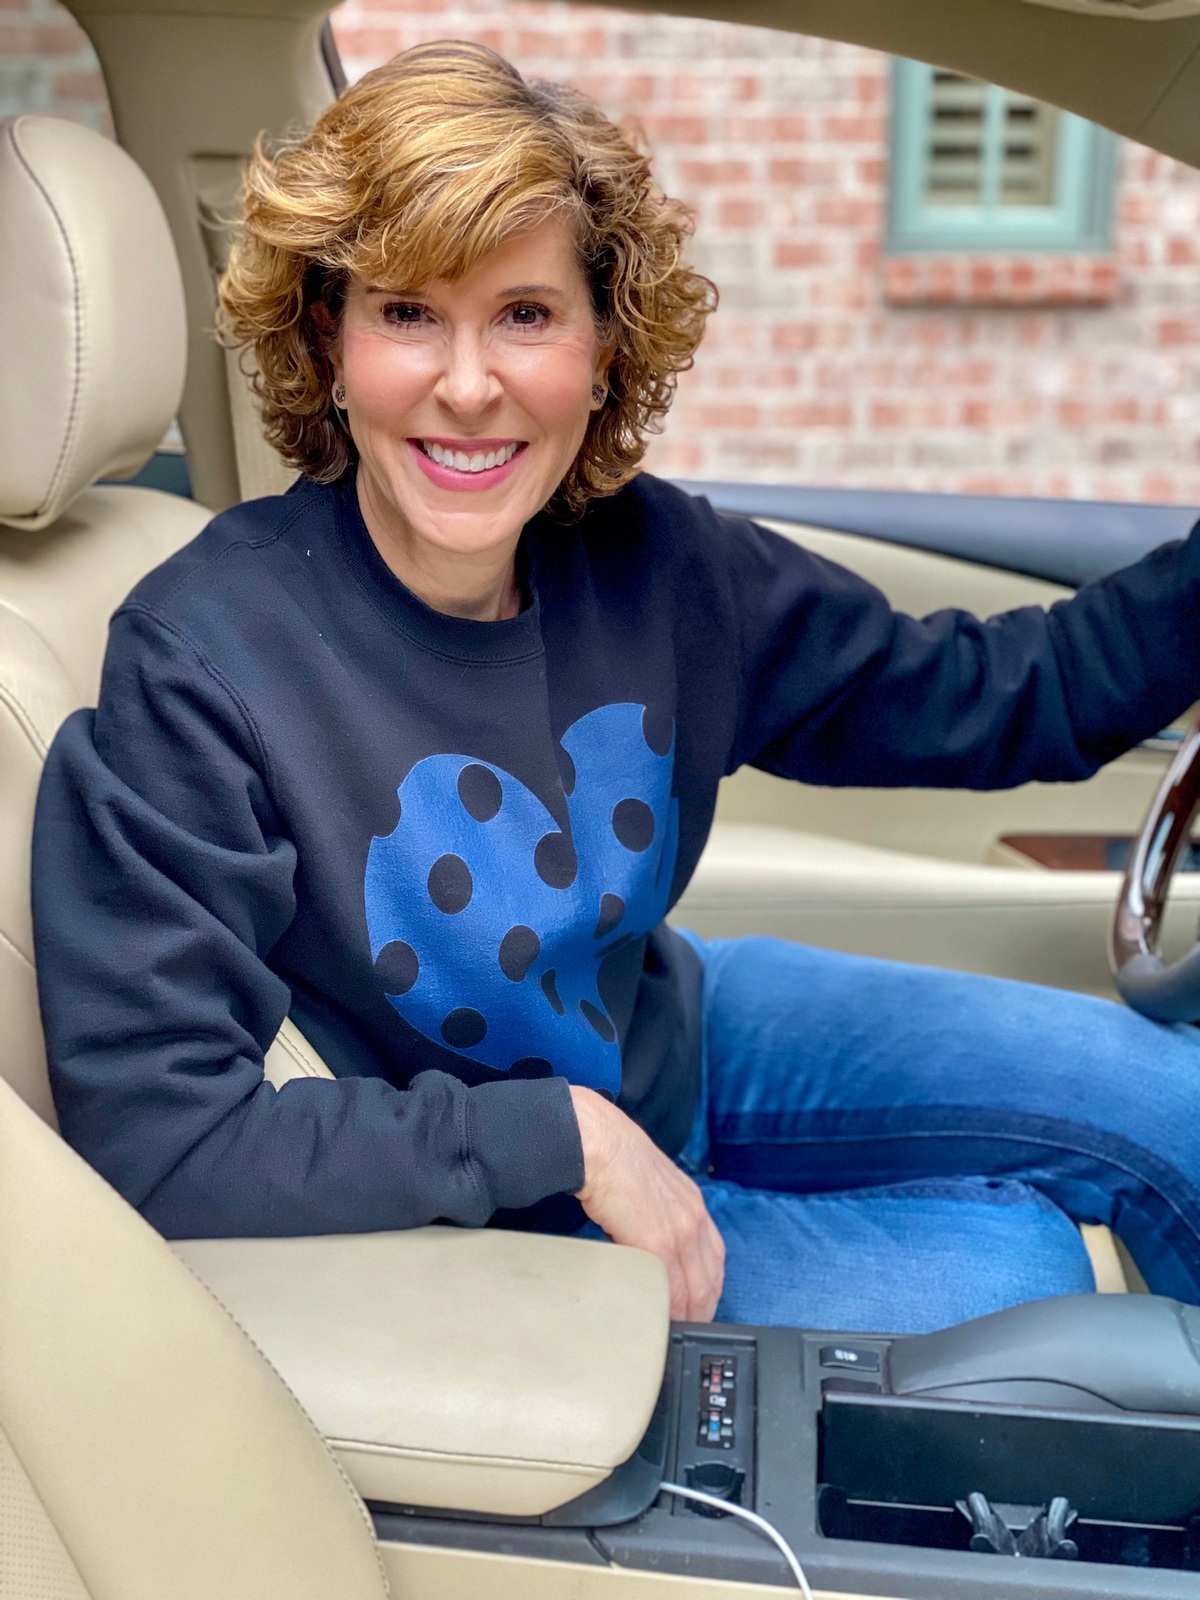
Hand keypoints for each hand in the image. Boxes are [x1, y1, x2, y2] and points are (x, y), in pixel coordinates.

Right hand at [570, 1084, 724, 1321]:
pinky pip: (671, 1288)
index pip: (713, 1258)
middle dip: (701, 1311)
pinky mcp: (657, 1241)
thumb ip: (655, 1210)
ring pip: (694, 1290)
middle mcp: (694, 1218)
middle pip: (709, 1281)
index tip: (696, 1306)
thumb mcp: (647, 1183)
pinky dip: (667, 1310)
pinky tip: (658, 1320)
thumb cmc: (612, 1155)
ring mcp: (680, 1230)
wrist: (597, 1140)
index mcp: (692, 1203)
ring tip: (671, 1332)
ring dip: (685, 1316)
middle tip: (686, 1331)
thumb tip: (642, 1236)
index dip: (707, 1288)